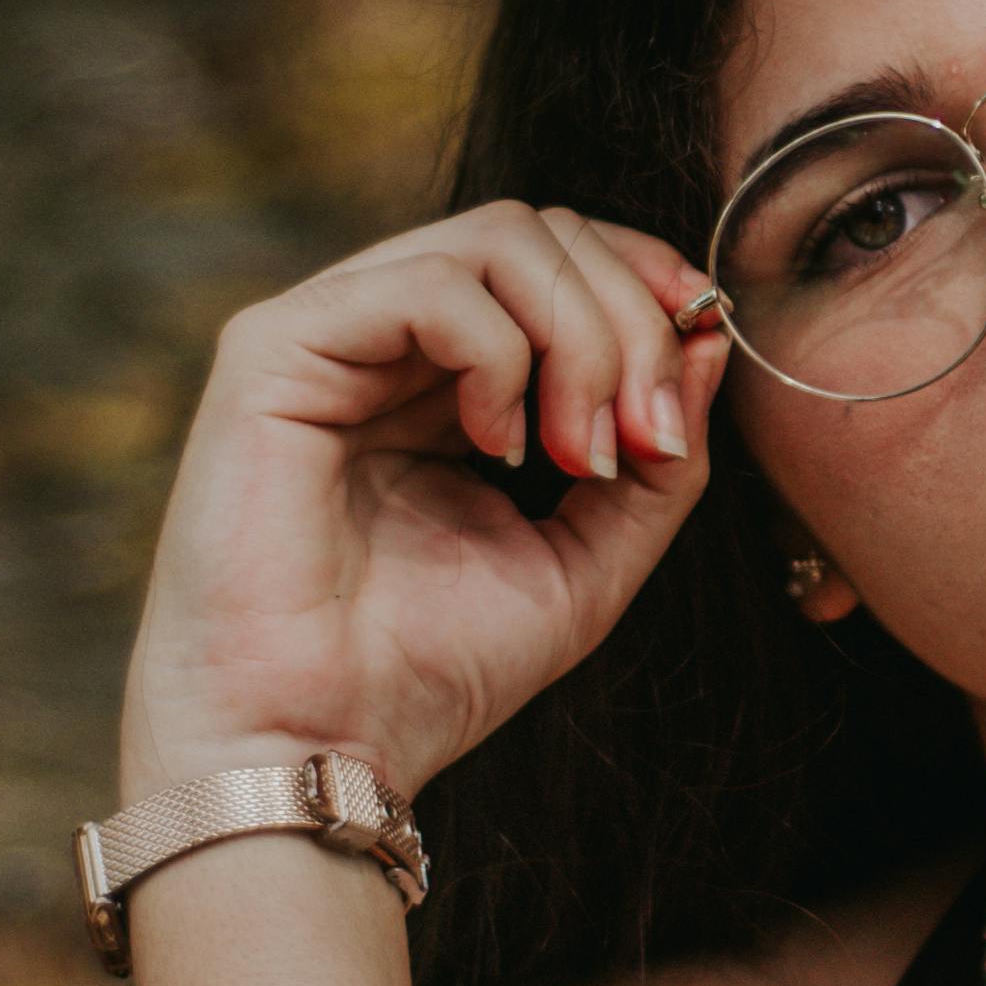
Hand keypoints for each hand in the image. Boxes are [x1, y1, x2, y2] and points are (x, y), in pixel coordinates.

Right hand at [120, 203, 732, 803]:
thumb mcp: (589, 558)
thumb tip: (710, 335)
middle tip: (644, 439)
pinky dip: (500, 353)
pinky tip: (498, 446)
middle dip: (630, 321)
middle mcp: (387, 340)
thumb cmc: (429, 672)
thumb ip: (658, 456)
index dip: (649, 286)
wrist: (315, 752)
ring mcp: (329, 334)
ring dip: (582, 336)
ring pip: (500, 237)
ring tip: (581, 453)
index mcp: (448, 379)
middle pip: (545, 233)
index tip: (705, 355)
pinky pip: (428, 281)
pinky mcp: (274, 347)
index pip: (564, 259)